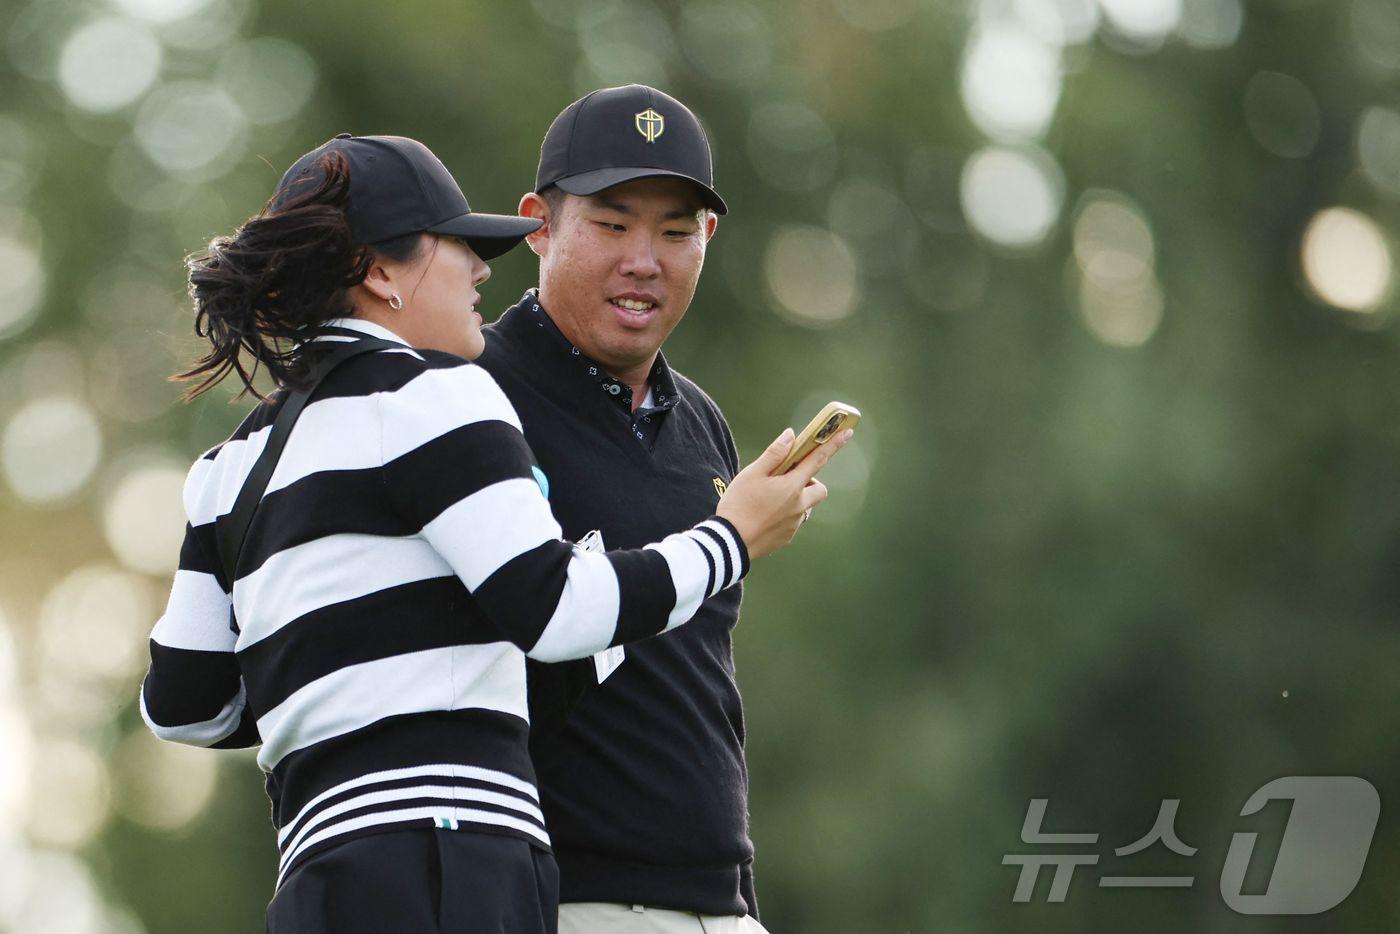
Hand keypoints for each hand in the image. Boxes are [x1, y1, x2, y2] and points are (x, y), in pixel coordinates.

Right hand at [716, 426, 853, 559]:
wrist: (730, 543)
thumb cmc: (738, 505)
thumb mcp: (752, 474)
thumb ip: (774, 454)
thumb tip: (791, 436)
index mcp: (792, 486)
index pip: (818, 459)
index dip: (833, 444)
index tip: (847, 432)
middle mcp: (799, 505)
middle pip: (819, 490)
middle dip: (810, 482)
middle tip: (788, 480)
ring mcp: (794, 524)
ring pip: (805, 506)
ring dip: (796, 499)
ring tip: (769, 500)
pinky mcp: (787, 537)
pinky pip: (793, 522)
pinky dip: (785, 515)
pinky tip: (764, 516)